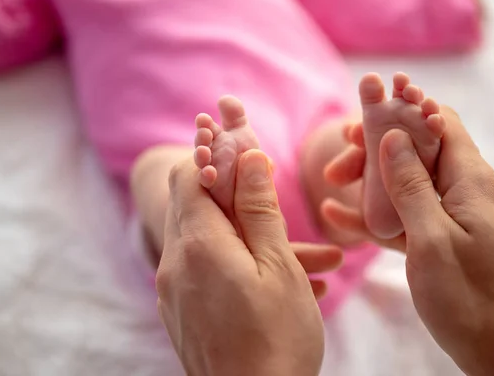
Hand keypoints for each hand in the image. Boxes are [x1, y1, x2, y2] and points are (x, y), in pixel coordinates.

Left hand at [157, 150, 328, 375]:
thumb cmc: (276, 339)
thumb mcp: (278, 265)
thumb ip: (259, 207)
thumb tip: (248, 155)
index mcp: (198, 244)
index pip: (190, 175)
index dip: (216, 157)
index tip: (248, 154)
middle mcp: (175, 264)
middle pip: (195, 205)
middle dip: (238, 195)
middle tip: (278, 196)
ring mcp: (174, 291)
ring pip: (209, 241)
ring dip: (252, 237)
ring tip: (319, 260)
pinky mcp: (182, 312)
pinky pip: (207, 271)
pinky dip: (240, 264)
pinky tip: (292, 285)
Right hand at [326, 107, 493, 374]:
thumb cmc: (469, 298)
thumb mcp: (432, 239)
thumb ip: (410, 185)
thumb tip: (392, 136)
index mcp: (471, 181)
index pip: (439, 122)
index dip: (404, 107)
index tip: (368, 103)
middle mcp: (468, 190)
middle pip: (418, 151)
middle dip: (375, 151)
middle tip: (337, 165)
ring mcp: (457, 215)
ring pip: (409, 184)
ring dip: (371, 183)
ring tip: (332, 187)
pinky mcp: (446, 239)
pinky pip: (409, 216)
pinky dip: (378, 213)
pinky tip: (341, 216)